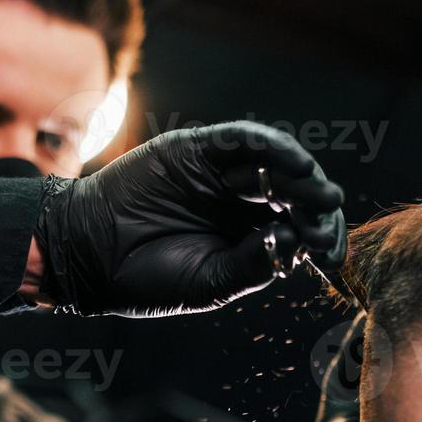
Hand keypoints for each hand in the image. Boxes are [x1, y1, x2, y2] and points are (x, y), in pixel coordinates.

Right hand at [34, 121, 345, 316]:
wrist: (90, 255)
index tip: (330, 253)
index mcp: (248, 236)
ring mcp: (221, 173)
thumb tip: (298, 240)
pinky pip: (244, 139)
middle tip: (327, 217)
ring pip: (276, 163)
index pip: (298, 228)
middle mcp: (240, 202)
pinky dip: (273, 146)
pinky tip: (294, 163)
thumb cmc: (147, 278)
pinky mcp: (199, 149)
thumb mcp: (212, 282)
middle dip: (318, 205)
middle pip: (295, 193)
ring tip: (318, 191)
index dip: (320, 236)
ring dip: (302, 176)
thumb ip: (256, 264)